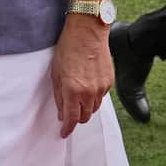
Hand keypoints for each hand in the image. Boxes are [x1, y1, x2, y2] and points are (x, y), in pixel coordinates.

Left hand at [50, 16, 113, 137]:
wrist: (87, 32)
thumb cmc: (68, 49)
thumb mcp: (56, 73)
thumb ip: (59, 96)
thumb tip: (61, 113)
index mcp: (72, 90)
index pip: (71, 119)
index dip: (67, 129)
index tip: (63, 133)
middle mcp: (88, 92)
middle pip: (85, 117)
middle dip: (77, 118)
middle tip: (69, 112)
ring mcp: (101, 88)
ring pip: (94, 108)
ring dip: (86, 107)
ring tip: (78, 95)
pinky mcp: (110, 82)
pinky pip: (101, 96)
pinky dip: (94, 95)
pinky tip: (88, 83)